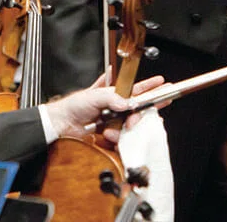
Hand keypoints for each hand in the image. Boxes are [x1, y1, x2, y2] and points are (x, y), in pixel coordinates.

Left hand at [45, 74, 165, 143]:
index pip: (138, 90)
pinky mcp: (111, 137)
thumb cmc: (75, 105)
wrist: (62, 124)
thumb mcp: (95, 96)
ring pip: (131, 128)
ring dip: (122, 130)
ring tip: (108, 130)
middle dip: (138, 116)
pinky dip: (117, 140)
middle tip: (132, 120)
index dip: (151, 88)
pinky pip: (122, 141)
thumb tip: (126, 104)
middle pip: (138, 112)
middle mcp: (117, 109)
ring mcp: (115, 123)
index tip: (164, 85)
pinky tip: (107, 136)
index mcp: (115, 95)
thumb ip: (113, 98)